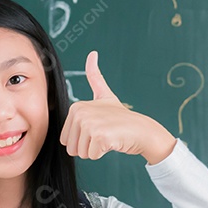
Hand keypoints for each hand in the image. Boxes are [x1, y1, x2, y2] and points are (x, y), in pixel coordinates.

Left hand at [59, 50, 175, 162]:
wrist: (142, 130)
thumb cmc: (121, 117)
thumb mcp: (104, 94)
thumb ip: (95, 76)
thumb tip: (92, 53)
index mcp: (76, 107)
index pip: (66, 139)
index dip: (82, 140)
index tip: (97, 128)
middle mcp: (80, 113)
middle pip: (71, 147)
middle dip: (87, 147)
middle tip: (103, 135)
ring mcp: (89, 124)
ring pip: (80, 152)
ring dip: (94, 150)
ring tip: (107, 137)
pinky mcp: (99, 136)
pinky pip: (92, 155)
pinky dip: (102, 153)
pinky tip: (112, 141)